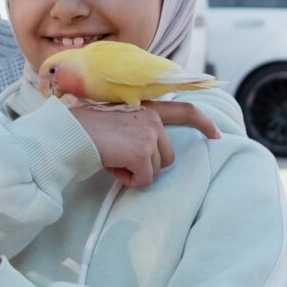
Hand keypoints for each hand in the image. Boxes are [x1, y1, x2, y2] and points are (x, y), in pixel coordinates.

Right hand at [70, 100, 220, 187]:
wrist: (69, 134)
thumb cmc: (85, 131)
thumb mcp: (116, 122)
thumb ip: (137, 128)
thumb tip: (147, 151)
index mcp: (145, 107)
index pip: (184, 111)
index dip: (203, 123)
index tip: (217, 135)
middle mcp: (152, 117)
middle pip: (167, 155)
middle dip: (146, 163)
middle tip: (118, 155)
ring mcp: (149, 133)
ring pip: (157, 168)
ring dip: (136, 171)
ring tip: (113, 158)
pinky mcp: (143, 151)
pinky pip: (145, 179)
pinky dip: (129, 179)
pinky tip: (112, 165)